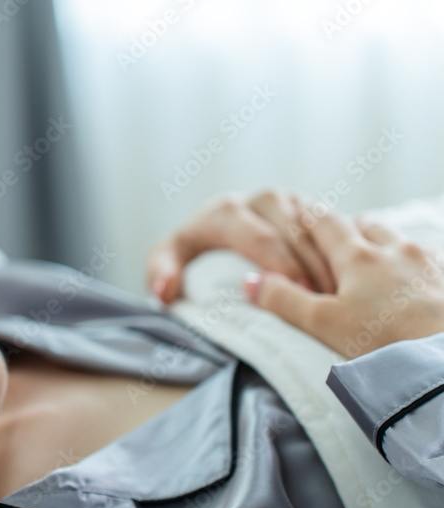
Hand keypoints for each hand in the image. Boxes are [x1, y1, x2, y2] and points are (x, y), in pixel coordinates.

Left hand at [147, 190, 335, 303]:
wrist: (212, 236)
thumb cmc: (189, 256)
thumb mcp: (169, 262)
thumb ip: (161, 273)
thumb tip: (164, 289)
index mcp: (226, 211)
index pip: (259, 238)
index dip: (279, 267)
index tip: (297, 294)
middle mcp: (262, 199)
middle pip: (296, 232)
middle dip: (313, 267)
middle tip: (327, 300)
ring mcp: (293, 201)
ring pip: (323, 227)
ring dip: (334, 260)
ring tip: (344, 294)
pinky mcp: (314, 211)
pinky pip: (338, 228)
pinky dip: (345, 254)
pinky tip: (354, 282)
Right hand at [245, 208, 443, 357]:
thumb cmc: (385, 343)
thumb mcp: (323, 324)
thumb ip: (284, 299)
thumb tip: (250, 281)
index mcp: (358, 257)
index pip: (325, 222)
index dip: (307, 218)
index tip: (296, 216)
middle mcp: (396, 249)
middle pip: (366, 225)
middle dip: (348, 231)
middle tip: (334, 246)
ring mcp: (429, 262)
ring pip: (399, 240)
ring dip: (382, 246)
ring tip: (374, 268)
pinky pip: (429, 260)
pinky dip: (413, 266)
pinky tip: (411, 288)